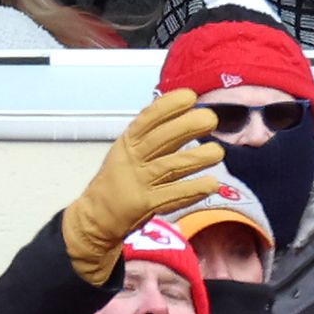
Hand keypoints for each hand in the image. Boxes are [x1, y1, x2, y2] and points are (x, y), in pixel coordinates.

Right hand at [62, 89, 223, 284]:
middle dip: (186, 126)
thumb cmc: (120, 178)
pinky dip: (193, 189)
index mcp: (129, 142)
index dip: (168, 106)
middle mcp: (132, 159)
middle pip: (160, 139)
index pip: (147, 119)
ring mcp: (138, 182)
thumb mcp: (130, 151)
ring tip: (217, 152)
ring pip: (169, 167)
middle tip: (211, 118)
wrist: (96, 217)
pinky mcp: (144, 205)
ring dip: (196, 158)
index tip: (190, 97)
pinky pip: (172, 195)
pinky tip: (212, 183)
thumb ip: (155, 134)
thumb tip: (188, 111)